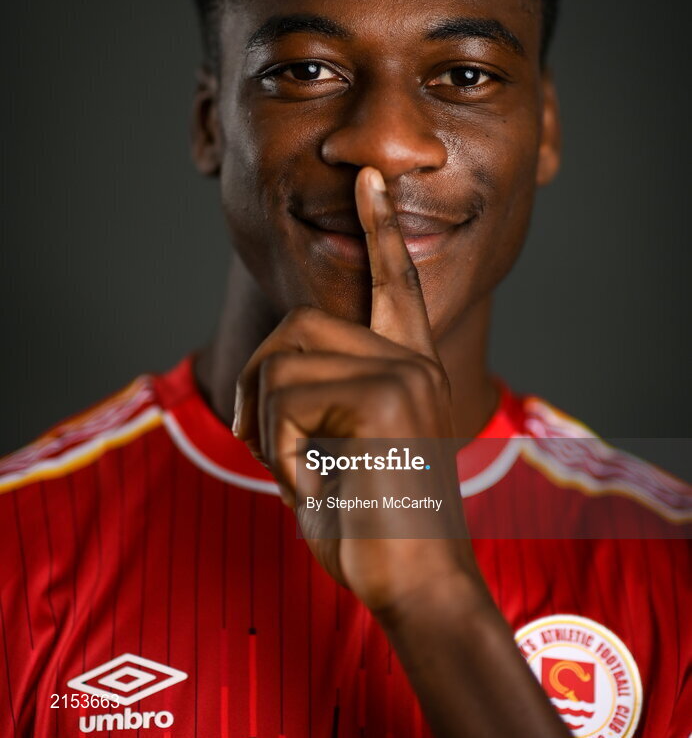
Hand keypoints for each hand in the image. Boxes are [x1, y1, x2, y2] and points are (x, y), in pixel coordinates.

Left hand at [233, 166, 478, 610]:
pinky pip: (286, 398)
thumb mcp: (343, 448)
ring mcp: (402, 369)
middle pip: (297, 325)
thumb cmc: (372, 521)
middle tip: (266, 442)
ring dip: (266, 426)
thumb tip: (273, 369)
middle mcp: (411, 356)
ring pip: (282, 360)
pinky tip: (311, 484)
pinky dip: (277, 452)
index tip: (368, 177)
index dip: (379, 227)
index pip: (394, 279)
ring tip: (298, 472)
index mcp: (407, 364)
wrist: (415, 582)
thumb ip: (325, 395)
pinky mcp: (385, 393)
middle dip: (259, 382)